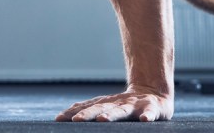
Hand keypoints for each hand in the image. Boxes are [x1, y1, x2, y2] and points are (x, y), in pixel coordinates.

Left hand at [55, 88, 172, 121]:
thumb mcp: (106, 105)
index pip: (87, 107)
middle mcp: (118, 103)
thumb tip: (60, 116)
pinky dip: (148, 115)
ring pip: (122, 111)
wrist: (154, 92)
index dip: (73, 113)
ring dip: (112, 115)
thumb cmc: (126, 104)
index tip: (59, 119)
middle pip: (101, 108)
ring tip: (103, 119)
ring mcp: (135, 105)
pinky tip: (145, 119)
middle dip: (88, 114)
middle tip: (76, 120)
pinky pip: (150, 112)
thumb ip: (87, 109)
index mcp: (106, 103)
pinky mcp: (152, 108)